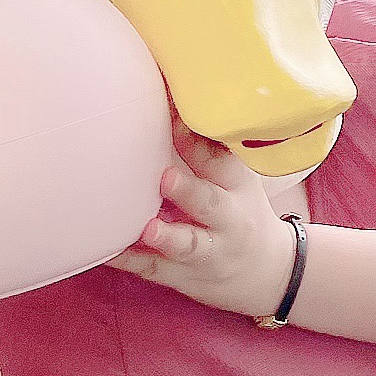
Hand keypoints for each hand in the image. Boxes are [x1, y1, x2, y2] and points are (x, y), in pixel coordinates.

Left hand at [108, 109, 295, 317]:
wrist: (267, 273)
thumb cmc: (239, 209)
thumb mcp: (235, 178)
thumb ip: (205, 148)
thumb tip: (169, 100)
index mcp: (236, 186)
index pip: (221, 160)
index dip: (197, 141)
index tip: (174, 119)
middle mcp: (227, 219)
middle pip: (210, 204)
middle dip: (190, 191)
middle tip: (166, 177)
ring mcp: (208, 251)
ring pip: (188, 246)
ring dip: (168, 238)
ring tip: (149, 230)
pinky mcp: (185, 275)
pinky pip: (156, 269)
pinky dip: (131, 260)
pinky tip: (108, 250)